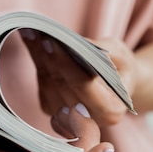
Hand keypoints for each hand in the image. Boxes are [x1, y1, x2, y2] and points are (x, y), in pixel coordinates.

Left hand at [20, 29, 139, 126]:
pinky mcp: (54, 112)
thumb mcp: (120, 53)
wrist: (119, 85)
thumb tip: (70, 42)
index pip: (83, 85)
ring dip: (37, 57)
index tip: (49, 41)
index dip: (64, 63)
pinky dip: (37, 62)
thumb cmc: (122, 68)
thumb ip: (99, 50)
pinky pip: (42, 85)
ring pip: (47, 84)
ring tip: (30, 33)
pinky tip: (33, 43)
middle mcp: (90, 120)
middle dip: (46, 56)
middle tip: (33, 31)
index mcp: (111, 110)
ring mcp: (70, 119)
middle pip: (61, 84)